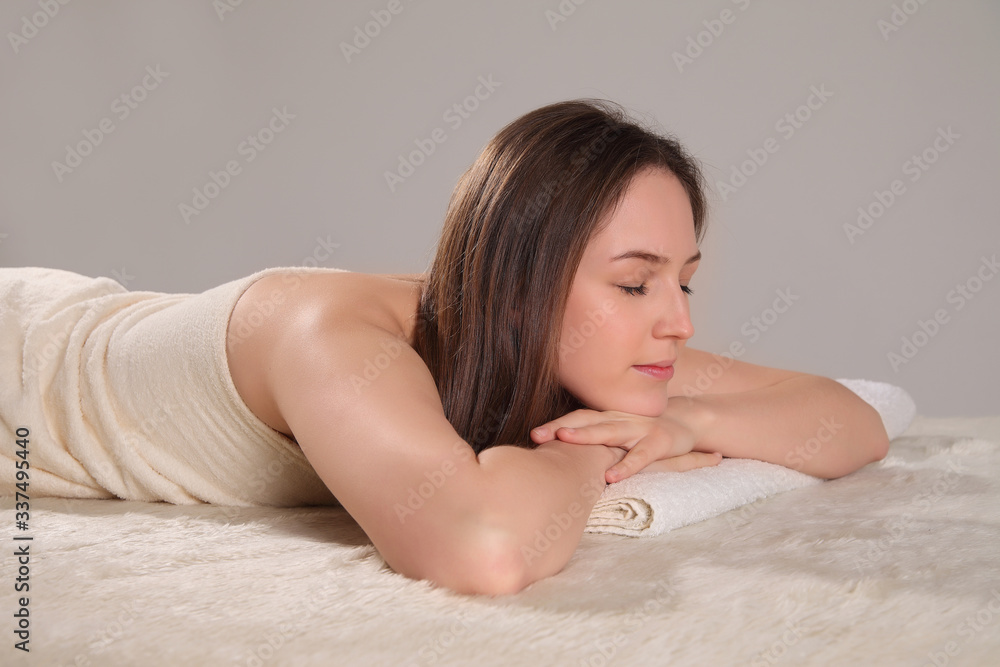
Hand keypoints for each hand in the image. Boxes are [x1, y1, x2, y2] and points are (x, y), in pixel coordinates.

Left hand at [530, 403, 720, 483]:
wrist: (688, 422)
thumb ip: (596, 440)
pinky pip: (640, 456)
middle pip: (586, 421)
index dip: (555, 424)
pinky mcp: (659, 443)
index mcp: (607, 418)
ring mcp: (639, 429)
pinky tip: (611, 477)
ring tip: (565, 439)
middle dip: (560, 426)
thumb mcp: (618, 434)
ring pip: (609, 431)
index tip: (533, 435)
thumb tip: (562, 458)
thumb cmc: (644, 433)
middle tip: (537, 435)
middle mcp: (619, 420)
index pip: (577, 418)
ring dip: (586, 435)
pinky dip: (625, 465)